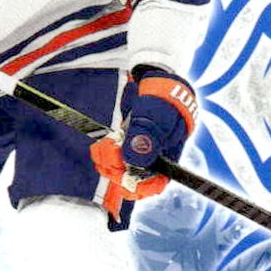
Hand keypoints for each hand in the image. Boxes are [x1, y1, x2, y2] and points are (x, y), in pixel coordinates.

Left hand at [90, 68, 197, 218]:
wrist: (155, 82)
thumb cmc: (163, 100)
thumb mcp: (156, 118)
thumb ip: (146, 140)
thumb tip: (134, 164)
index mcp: (167, 158)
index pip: (154, 185)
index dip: (138, 188)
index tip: (123, 179)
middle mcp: (152, 160)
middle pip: (132, 180)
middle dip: (117, 170)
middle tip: (110, 152)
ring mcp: (137, 153)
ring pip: (118, 170)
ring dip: (107, 161)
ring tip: (106, 145)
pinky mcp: (124, 145)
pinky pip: (111, 158)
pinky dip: (104, 153)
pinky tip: (104, 144)